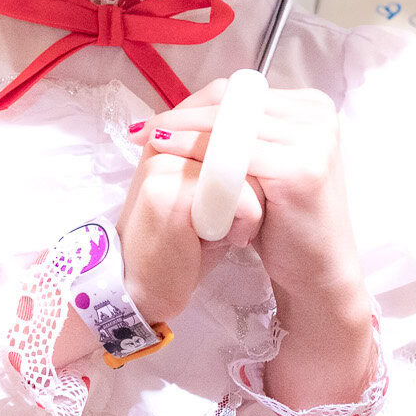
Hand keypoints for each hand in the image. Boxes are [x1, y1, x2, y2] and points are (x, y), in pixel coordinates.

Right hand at [114, 134, 259, 326]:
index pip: (230, 124)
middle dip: (254, 184)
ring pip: (245, 171)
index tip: (240, 199)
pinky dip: (246, 223)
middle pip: (241, 144)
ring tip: (232, 229)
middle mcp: (163, 145)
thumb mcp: (207, 199)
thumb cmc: (183, 247)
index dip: (250, 164)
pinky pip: (239, 197)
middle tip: (237, 218)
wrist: (147, 291)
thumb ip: (226, 165)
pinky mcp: (168, 194)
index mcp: (171, 139)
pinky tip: (230, 241)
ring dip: (252, 206)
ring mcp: (163, 167)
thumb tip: (268, 142)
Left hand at [134, 75, 364, 301]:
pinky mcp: (302, 167)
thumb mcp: (258, 164)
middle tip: (141, 129)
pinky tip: (170, 158)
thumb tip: (180, 112)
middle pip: (232, 104)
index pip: (237, 92)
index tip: (155, 120)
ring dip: (183, 132)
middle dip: (181, 115)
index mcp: (309, 107)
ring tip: (150, 142)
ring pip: (229, 127)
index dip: (192, 103)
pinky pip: (234, 154)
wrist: (315, 270)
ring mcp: (314, 139)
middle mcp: (318, 114)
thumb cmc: (281, 220)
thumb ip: (235, 133)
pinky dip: (198, 154)